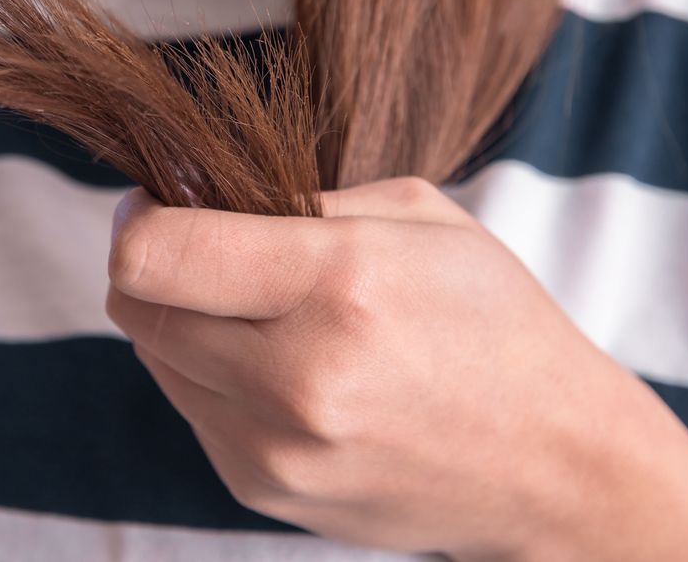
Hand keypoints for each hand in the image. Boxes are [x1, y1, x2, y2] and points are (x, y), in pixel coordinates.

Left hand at [107, 179, 687, 560]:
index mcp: (339, 285)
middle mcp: (296, 379)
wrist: (552, 464)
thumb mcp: (417, 216)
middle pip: (135, 306)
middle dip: (154, 264)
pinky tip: (278, 366)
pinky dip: (211, 375)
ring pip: (154, 359)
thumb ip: (298, 201)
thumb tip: (195, 198)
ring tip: (259, 310)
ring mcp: (275, 449)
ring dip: (182, 321)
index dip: (137, 215)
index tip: (160, 199)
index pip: (153, 254)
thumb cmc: (492, 321)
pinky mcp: (262, 490)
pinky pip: (190, 409)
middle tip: (206, 247)